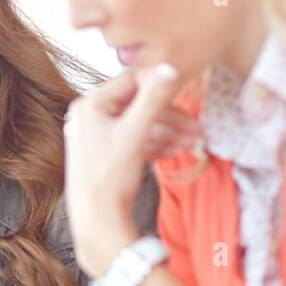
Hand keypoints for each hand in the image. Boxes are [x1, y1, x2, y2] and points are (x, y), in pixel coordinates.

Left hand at [63, 64, 198, 275]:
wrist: (97, 219)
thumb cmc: (109, 176)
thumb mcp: (135, 132)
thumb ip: (153, 99)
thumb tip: (170, 67)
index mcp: (90, 105)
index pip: (131, 82)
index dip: (160, 87)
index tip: (186, 94)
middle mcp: (90, 117)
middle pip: (137, 106)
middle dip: (169, 117)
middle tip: (196, 127)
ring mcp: (97, 136)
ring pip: (139, 125)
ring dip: (167, 132)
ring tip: (191, 142)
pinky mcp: (105, 154)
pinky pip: (133, 141)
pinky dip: (154, 144)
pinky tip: (174, 151)